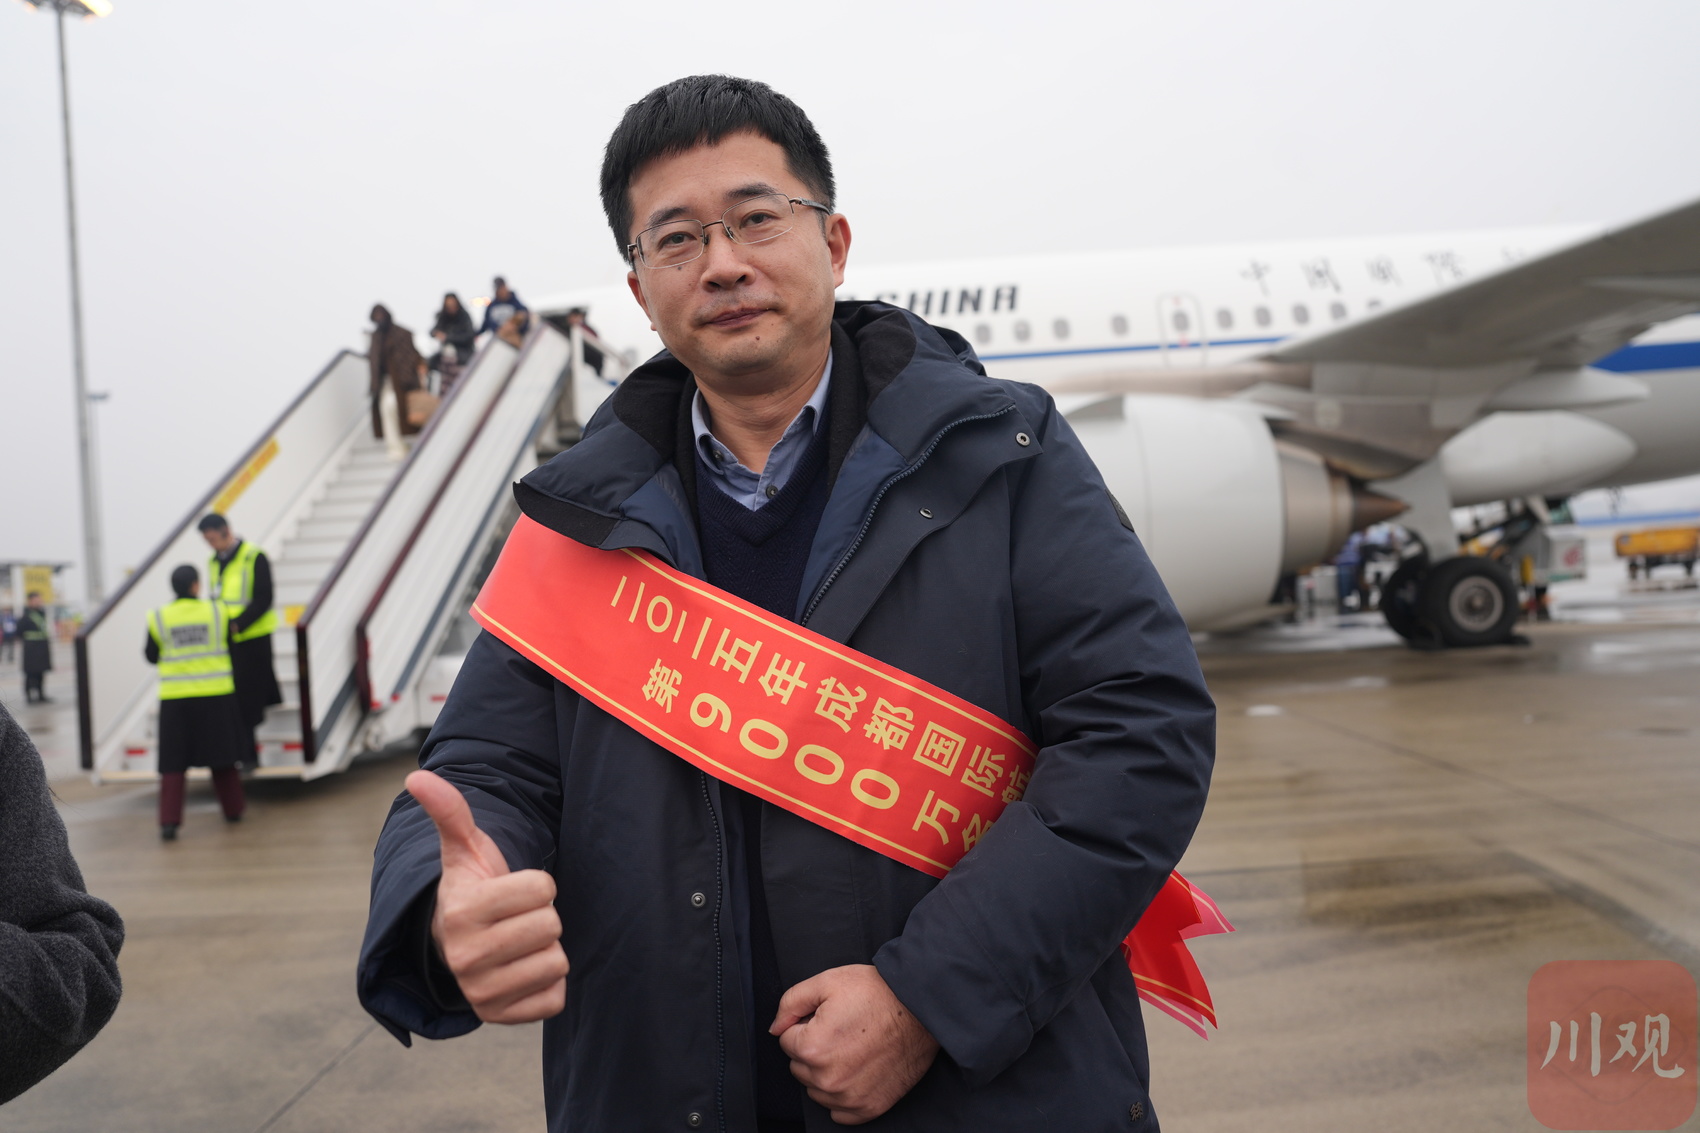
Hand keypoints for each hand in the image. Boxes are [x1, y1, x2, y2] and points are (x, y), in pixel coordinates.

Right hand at [406, 769, 568, 1023]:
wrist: (456, 945)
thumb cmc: (471, 889)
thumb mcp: (463, 851)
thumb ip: (450, 812)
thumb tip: (417, 775)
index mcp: (460, 912)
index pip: (542, 887)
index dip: (536, 884)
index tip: (510, 891)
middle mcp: (466, 958)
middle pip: (551, 924)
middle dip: (542, 916)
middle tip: (515, 919)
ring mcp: (482, 994)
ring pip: (556, 961)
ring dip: (545, 949)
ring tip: (517, 943)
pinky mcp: (502, 1018)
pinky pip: (556, 996)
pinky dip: (547, 984)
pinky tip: (521, 971)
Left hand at [771, 964, 938, 1123]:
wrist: (921, 1008)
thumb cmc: (878, 993)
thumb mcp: (827, 982)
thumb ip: (790, 1003)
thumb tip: (776, 1028)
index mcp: (813, 1048)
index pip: (786, 1041)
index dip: (806, 1025)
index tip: (828, 1018)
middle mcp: (829, 1079)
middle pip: (799, 1067)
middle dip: (813, 1049)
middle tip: (842, 1031)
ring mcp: (850, 1097)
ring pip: (817, 1089)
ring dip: (827, 1072)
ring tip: (853, 1048)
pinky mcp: (869, 1107)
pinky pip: (839, 1111)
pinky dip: (844, 1095)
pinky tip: (858, 1071)